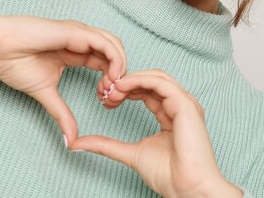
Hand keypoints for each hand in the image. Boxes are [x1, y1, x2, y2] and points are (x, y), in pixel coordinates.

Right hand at [0, 12, 126, 146]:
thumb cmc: (15, 64)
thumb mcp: (46, 94)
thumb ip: (62, 114)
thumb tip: (71, 141)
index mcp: (76, 52)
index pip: (106, 63)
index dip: (112, 82)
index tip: (105, 101)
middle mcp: (81, 40)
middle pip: (115, 53)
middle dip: (120, 76)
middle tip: (113, 97)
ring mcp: (79, 34)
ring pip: (114, 45)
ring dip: (120, 67)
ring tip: (112, 88)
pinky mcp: (75, 31)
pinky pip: (104, 43)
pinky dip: (114, 59)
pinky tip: (109, 77)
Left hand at [70, 70, 242, 197]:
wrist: (187, 188)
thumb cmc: (169, 176)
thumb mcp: (130, 153)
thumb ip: (106, 144)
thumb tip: (76, 144)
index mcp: (171, 114)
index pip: (146, 91)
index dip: (124, 90)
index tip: (105, 99)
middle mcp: (180, 105)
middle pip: (150, 80)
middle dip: (125, 82)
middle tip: (104, 92)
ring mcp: (185, 103)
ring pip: (155, 76)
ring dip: (130, 79)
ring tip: (111, 90)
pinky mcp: (185, 104)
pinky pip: (160, 82)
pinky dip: (139, 80)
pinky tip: (123, 87)